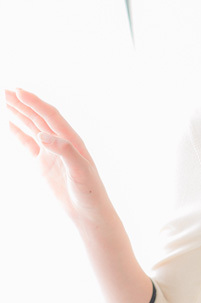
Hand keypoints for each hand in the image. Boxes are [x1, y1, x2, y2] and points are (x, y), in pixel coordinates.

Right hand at [5, 88, 114, 225]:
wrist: (89, 212)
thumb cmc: (90, 192)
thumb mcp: (81, 171)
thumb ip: (64, 151)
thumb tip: (43, 135)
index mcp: (71, 140)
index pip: (49, 115)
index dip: (34, 102)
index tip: (17, 91)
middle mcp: (60, 142)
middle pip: (38, 117)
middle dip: (22, 103)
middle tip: (3, 90)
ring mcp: (50, 152)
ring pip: (31, 127)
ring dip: (18, 114)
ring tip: (3, 100)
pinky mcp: (43, 164)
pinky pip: (27, 144)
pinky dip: (17, 132)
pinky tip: (9, 124)